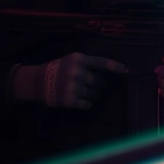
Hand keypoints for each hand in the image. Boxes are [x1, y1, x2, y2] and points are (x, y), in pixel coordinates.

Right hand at [12, 53, 127, 109]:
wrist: (36, 82)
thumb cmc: (57, 69)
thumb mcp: (71, 60)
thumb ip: (88, 64)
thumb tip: (110, 73)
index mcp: (79, 59)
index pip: (102, 63)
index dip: (116, 67)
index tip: (127, 71)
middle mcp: (77, 72)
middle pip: (100, 82)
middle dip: (99, 84)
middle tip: (89, 83)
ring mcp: (74, 87)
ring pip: (96, 94)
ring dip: (92, 94)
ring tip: (82, 90)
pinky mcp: (70, 100)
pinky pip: (88, 104)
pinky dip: (86, 103)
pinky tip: (79, 99)